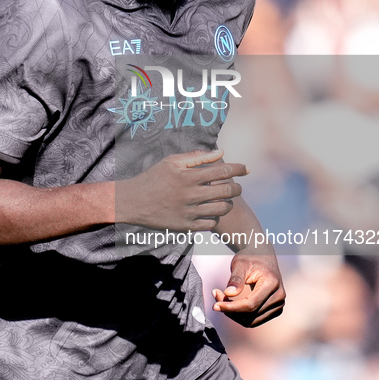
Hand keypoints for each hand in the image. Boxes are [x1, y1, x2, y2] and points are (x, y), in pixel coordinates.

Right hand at [116, 149, 247, 229]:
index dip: (238, 168)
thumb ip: (196, 157)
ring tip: (225, 199)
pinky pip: (211, 224)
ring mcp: (188, 212)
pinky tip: (212, 212)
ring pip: (222, 209)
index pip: (223, 171)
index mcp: (188, 176)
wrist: (132, 202)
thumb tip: (221, 153)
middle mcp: (190, 194)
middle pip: (227, 191)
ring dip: (229, 203)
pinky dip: (216, 217)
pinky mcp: (185, 226)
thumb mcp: (171, 162)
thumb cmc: (152, 178)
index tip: (246, 168)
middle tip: (237, 186)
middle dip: (237, 187)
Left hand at [212, 249, 284, 326]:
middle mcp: (279, 296)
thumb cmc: (251, 257)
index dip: (231, 308)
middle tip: (216, 296)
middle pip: (251, 315)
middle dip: (230, 310)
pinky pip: (254, 320)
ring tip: (222, 299)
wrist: (262, 256)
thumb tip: (228, 293)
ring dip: (234, 315)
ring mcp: (278, 305)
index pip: (250, 305)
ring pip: (251, 321)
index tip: (215, 305)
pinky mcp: (274, 310)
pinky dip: (240, 316)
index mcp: (272, 283)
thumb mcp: (240, 264)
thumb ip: (235, 279)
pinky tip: (231, 304)